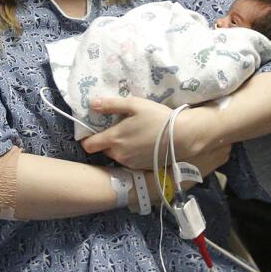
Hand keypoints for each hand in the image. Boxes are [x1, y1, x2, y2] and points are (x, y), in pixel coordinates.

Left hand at [81, 96, 216, 170]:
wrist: (182, 136)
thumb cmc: (157, 117)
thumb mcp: (134, 104)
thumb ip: (111, 105)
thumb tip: (91, 103)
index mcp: (113, 139)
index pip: (88, 145)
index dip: (88, 138)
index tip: (93, 131)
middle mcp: (119, 154)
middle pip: (103, 150)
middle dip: (107, 141)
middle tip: (119, 129)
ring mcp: (130, 163)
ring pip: (116, 156)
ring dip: (119, 148)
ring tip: (132, 136)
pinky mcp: (141, 168)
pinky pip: (129, 161)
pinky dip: (131, 154)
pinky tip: (142, 144)